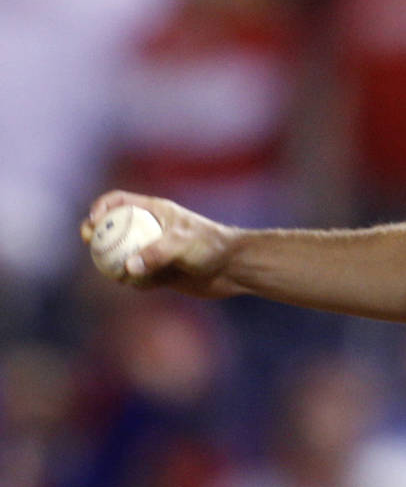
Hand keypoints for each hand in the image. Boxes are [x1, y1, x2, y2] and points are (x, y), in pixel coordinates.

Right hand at [81, 190, 239, 296]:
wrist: (234, 269)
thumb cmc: (212, 247)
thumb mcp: (182, 244)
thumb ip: (155, 253)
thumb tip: (128, 268)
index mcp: (155, 211)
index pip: (118, 201)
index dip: (100, 207)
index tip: (93, 222)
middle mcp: (152, 229)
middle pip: (112, 230)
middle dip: (98, 238)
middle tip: (91, 245)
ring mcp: (154, 251)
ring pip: (122, 257)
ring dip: (116, 266)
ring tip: (122, 273)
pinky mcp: (160, 273)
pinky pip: (137, 278)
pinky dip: (137, 283)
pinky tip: (151, 285)